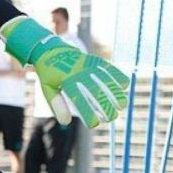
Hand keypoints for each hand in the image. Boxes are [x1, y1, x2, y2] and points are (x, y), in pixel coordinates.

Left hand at [1, 16, 128, 127]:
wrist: (50, 48)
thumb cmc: (49, 73)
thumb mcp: (47, 88)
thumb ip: (56, 104)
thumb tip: (65, 122)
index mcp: (65, 80)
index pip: (78, 99)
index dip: (87, 112)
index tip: (94, 124)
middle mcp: (78, 72)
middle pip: (95, 90)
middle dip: (105, 105)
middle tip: (111, 117)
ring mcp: (87, 65)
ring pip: (105, 78)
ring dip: (115, 91)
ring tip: (122, 105)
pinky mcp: (93, 60)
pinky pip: (107, 67)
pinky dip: (116, 75)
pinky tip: (124, 85)